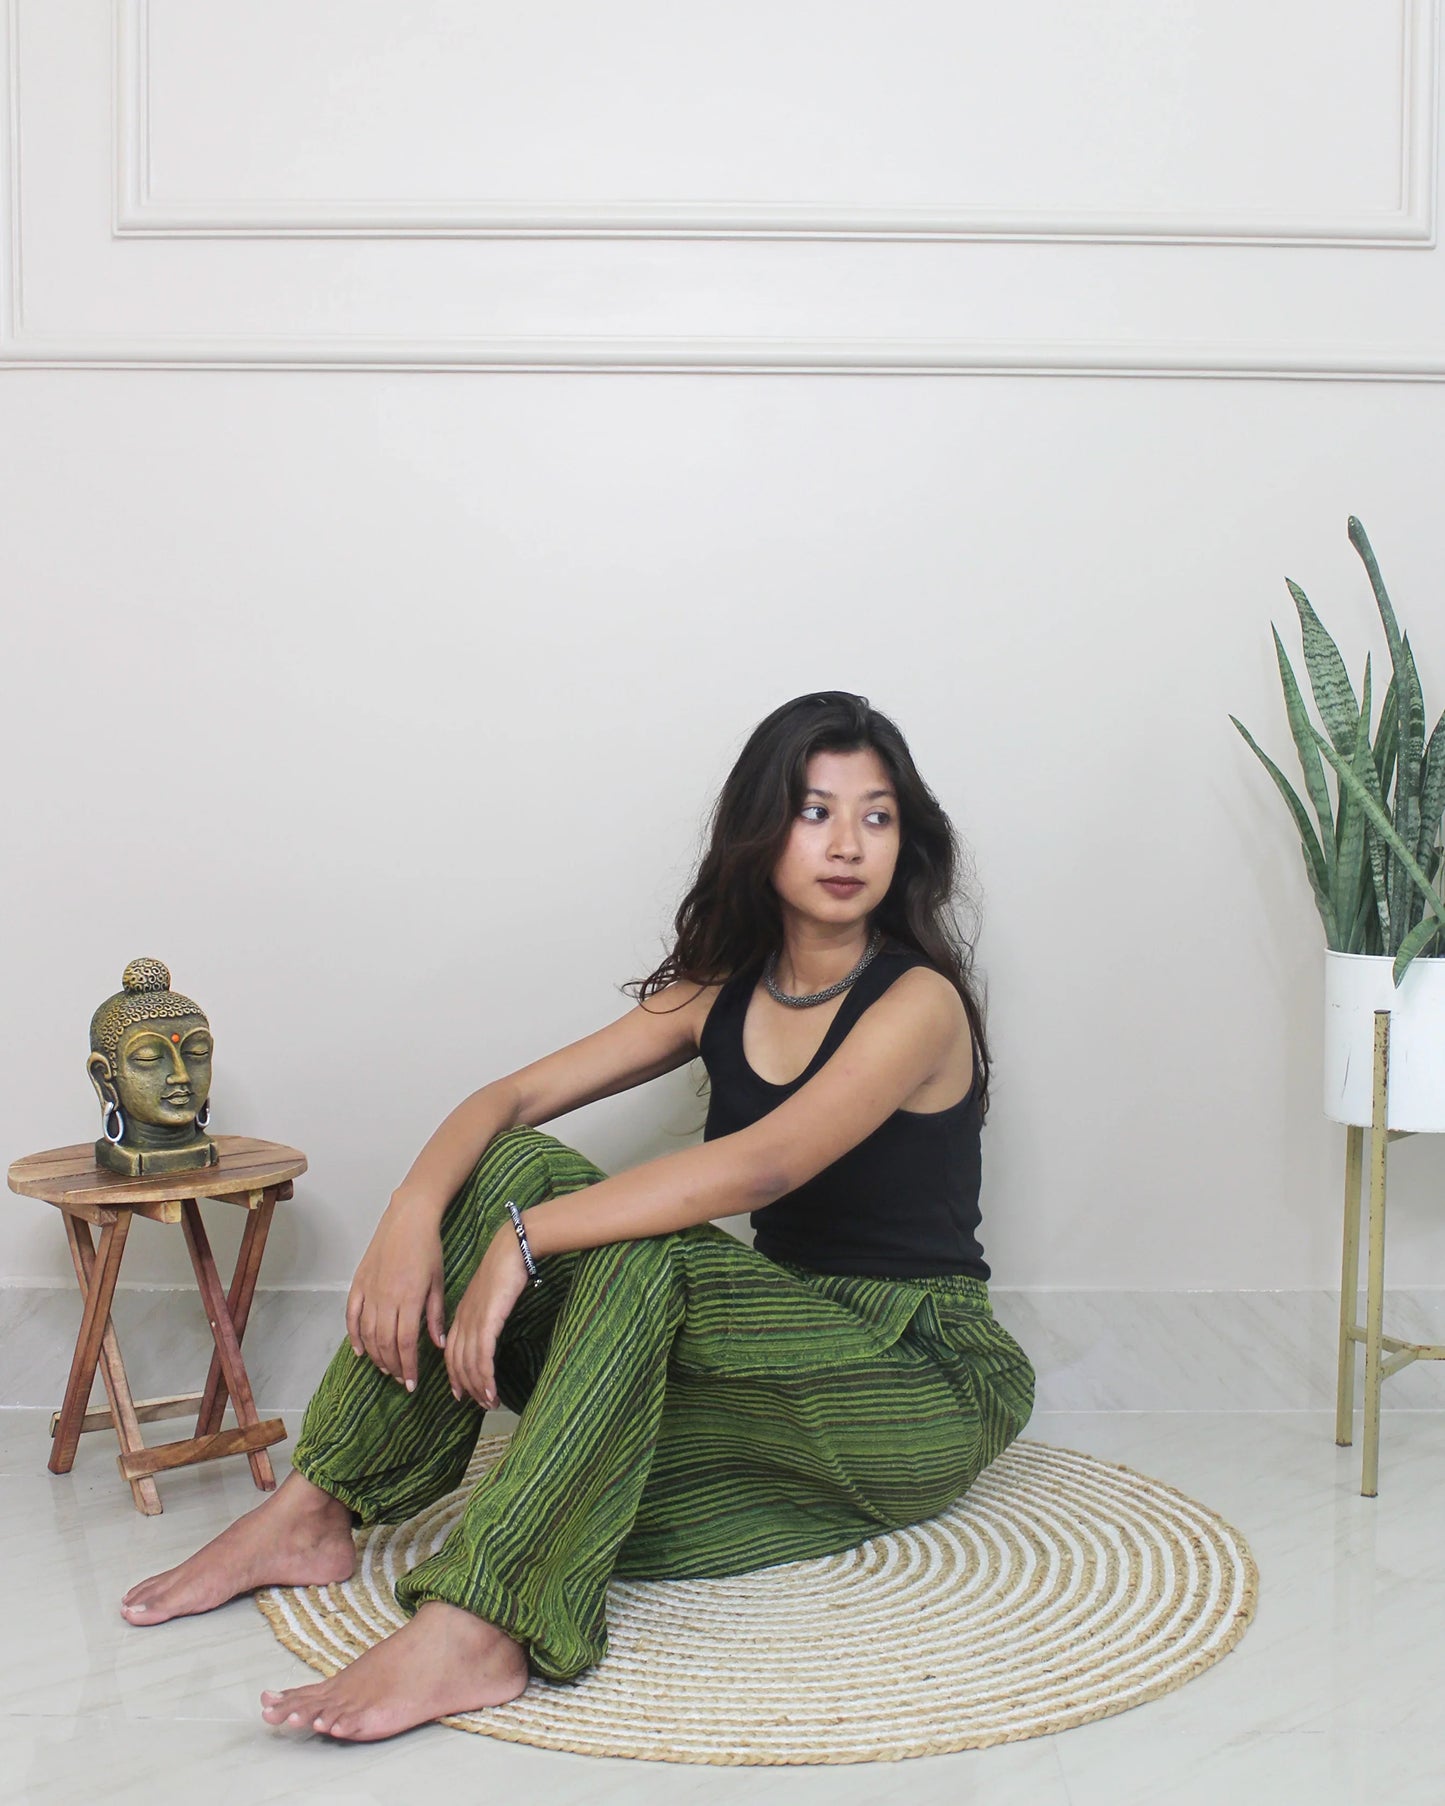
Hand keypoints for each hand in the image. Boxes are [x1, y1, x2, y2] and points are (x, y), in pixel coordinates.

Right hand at [345, 1200, 446, 1391]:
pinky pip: (352, 1316)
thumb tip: (437, 1344)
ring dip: (376, 1355)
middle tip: (402, 1379)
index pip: (406, 1343)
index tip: (412, 1384)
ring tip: (386, 1368)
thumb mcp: (438, 1281)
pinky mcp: (358, 1283)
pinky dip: (354, 1336)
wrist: (408, 1218)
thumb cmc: (428, 1248)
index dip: (408, 1367)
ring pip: (368, 1333)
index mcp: (409, 1298)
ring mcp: (370, 1291)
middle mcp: (386, 1298)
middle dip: (394, 1366)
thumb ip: (435, 1315)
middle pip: (386, 1343)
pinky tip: (360, 1350)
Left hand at [445, 1226, 529, 1409]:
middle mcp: (463, 1321)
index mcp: (461, 1314)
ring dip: (479, 1388)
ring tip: (490, 1404)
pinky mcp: (487, 1321)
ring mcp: (474, 1321)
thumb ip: (484, 1313)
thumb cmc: (505, 1267)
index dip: (455, 1376)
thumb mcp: (490, 1294)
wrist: (512, 1248)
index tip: (462, 1393)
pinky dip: (486, 1378)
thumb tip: (487, 1329)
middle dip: (468, 1388)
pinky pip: (482, 1357)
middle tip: (480, 1405)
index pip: (452, 1353)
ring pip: (469, 1365)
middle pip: (457, 1363)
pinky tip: (492, 1392)